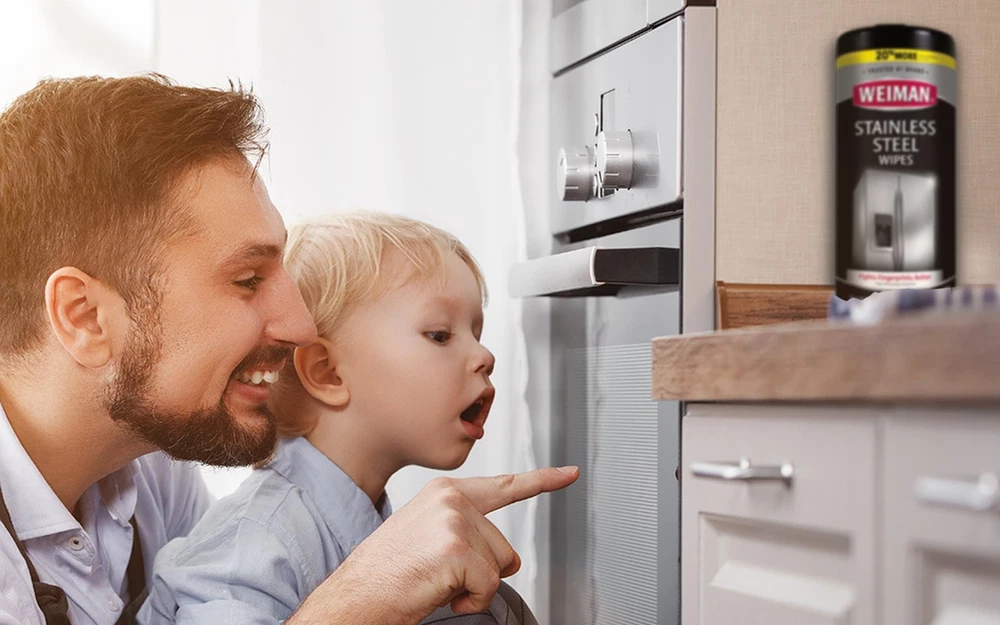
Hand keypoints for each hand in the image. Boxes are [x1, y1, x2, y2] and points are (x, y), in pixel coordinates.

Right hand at [287, 466, 578, 624]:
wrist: (355, 598)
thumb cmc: (388, 575)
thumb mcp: (430, 541)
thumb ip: (470, 535)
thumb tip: (508, 560)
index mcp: (444, 492)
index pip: (504, 486)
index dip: (543, 481)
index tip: (570, 473)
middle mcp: (451, 498)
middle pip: (504, 544)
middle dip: (482, 570)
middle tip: (439, 575)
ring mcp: (454, 520)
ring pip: (500, 566)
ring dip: (473, 586)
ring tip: (434, 581)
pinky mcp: (456, 547)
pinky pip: (488, 586)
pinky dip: (469, 601)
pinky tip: (439, 592)